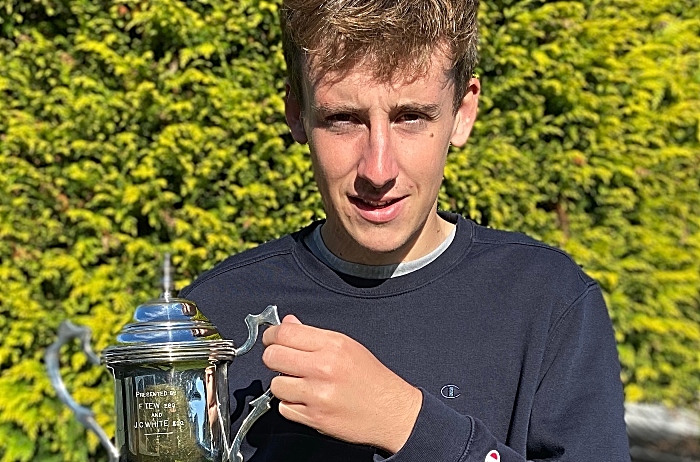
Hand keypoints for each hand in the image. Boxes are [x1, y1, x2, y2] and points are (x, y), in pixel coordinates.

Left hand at [262, 315, 421, 453]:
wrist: (391, 412)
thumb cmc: (370, 378)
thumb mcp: (346, 346)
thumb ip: (313, 335)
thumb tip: (288, 323)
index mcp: (333, 345)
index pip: (285, 333)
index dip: (272, 335)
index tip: (272, 339)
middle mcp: (324, 368)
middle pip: (272, 357)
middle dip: (273, 358)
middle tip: (283, 361)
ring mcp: (318, 395)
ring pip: (275, 385)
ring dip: (284, 384)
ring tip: (301, 384)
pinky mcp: (315, 418)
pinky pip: (284, 408)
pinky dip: (291, 405)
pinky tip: (307, 401)